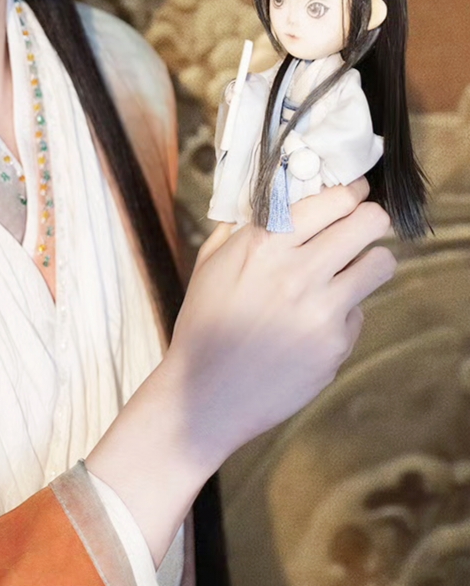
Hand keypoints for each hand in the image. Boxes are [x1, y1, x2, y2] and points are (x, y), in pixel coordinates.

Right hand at [87, 178, 395, 563]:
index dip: (352, 191)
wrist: (205, 394)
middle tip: (361, 227)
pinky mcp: (335, 346)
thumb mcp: (211, 264)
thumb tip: (280, 197)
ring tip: (350, 270)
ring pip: (381, 263)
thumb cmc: (204, 326)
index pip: (334, 199)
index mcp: (263, 244)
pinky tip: (314, 323)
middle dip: (369, 219)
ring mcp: (321, 311)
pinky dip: (344, 312)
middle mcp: (297, 272)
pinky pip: (359, 313)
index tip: (354, 192)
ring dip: (369, 262)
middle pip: (370, 222)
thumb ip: (246, 227)